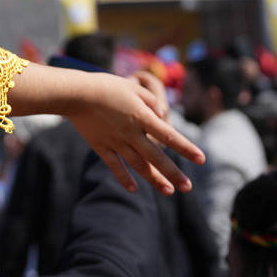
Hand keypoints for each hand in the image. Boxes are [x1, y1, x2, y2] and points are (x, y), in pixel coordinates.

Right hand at [67, 73, 203, 195]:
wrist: (75, 93)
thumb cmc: (105, 86)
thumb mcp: (132, 88)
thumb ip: (150, 101)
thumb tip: (162, 115)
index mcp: (141, 116)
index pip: (168, 135)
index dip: (185, 147)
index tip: (201, 159)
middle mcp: (131, 132)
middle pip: (156, 156)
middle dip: (173, 173)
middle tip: (187, 187)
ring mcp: (115, 142)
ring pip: (138, 164)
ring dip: (154, 179)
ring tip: (169, 191)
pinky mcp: (101, 146)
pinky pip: (114, 166)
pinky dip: (124, 178)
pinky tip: (133, 189)